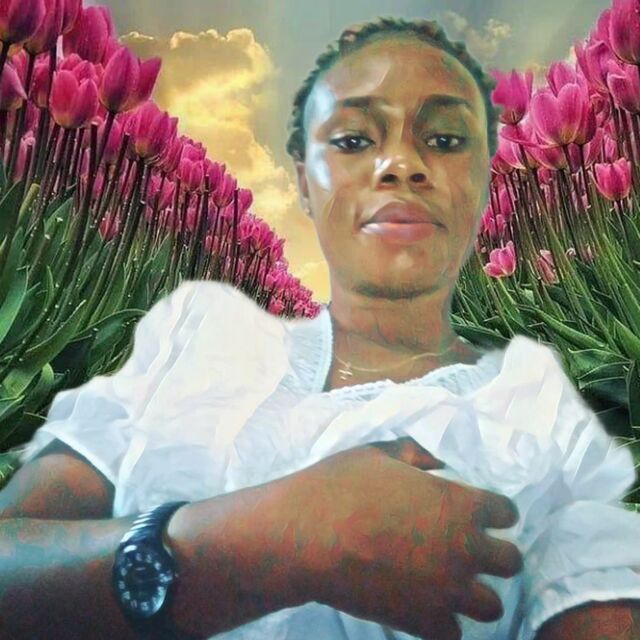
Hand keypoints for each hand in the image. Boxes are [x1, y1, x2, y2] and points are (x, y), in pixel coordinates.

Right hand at [287, 436, 522, 639]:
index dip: (493, 510)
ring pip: (492, 605)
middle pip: (511, 561)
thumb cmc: (342, 486)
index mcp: (460, 504)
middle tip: (465, 549)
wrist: (307, 535)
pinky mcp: (423, 622)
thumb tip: (439, 463)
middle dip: (493, 554)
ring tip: (450, 584)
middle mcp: (465, 550)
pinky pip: (454, 634)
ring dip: (476, 593)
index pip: (507, 512)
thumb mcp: (381, 453)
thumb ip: (418, 455)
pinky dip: (444, 622)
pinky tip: (425, 606)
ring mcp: (447, 590)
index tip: (475, 511)